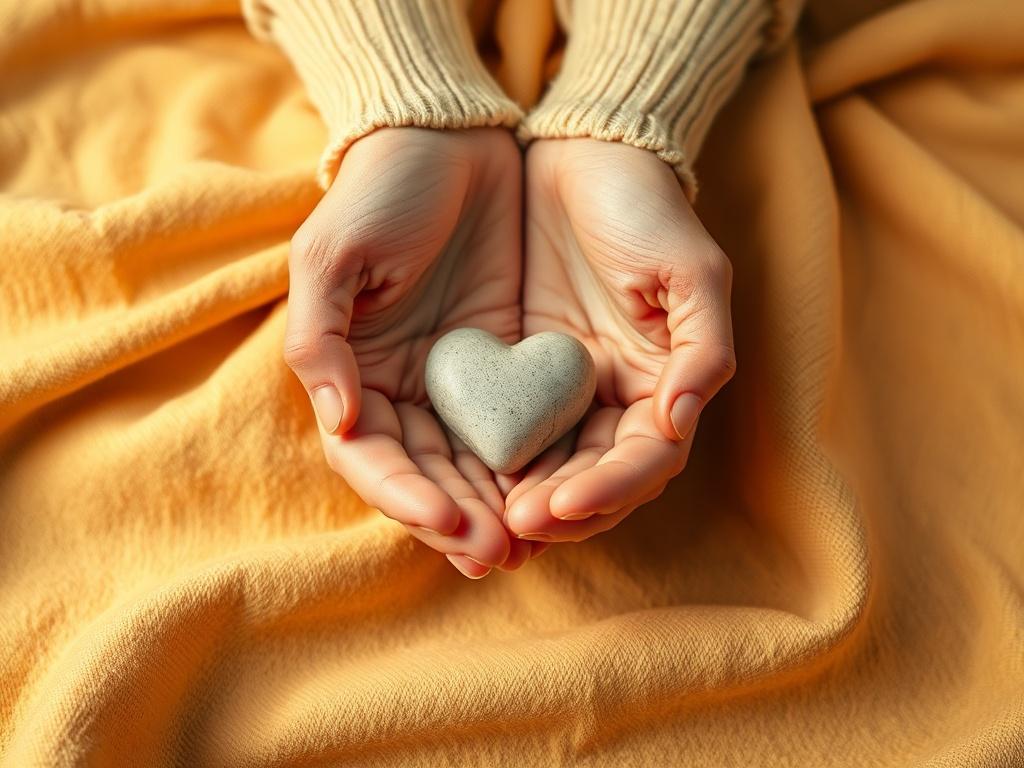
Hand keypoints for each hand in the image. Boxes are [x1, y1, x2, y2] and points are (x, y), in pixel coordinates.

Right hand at [285, 127, 534, 577]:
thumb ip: (322, 338)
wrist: (449, 139)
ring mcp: (457, 381)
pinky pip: (520, 426)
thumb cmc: (380, 191)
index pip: (370, 456)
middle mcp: (403, 388)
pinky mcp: (507, 364)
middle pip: (426, 474)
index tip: (447, 524)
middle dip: (458, 519)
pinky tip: (558, 493)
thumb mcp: (333, 253)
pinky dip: (533, 464)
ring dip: (496, 508)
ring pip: (474, 464)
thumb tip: (338, 422)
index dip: (404, 496)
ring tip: (528, 544)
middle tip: (499, 554)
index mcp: (353, 374)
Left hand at [506, 138, 735, 541]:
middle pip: (593, 482)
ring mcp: (563, 392)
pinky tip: (456, 481)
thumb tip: (679, 423)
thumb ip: (702, 348)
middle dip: (557, 512)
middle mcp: (613, 401)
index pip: (643, 462)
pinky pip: (502, 430)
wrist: (582, 154)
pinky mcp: (515, 374)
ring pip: (546, 469)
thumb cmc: (644, 207)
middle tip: (510, 529)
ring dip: (518, 503)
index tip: (558, 505)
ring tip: (480, 525)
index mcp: (660, 387)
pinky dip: (486, 462)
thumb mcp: (691, 268)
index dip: (608, 492)